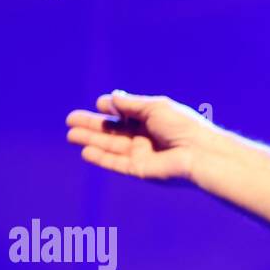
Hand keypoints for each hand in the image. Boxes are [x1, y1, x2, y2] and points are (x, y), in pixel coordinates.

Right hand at [65, 91, 216, 182]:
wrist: (199, 154)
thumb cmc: (182, 127)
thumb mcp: (154, 108)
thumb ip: (131, 105)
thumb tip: (110, 99)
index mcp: (152, 119)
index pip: (125, 113)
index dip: (110, 108)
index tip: (99, 104)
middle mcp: (145, 137)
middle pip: (113, 131)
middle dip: (92, 126)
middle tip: (70, 121)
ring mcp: (142, 154)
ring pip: (110, 147)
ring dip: (90, 141)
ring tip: (70, 135)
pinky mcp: (140, 170)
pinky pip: (116, 164)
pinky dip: (101, 158)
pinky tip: (85, 152)